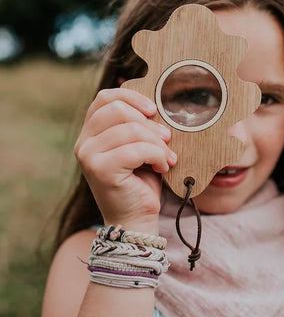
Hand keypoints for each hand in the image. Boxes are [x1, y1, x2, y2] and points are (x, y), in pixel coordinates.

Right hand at [74, 88, 176, 229]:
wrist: (136, 220)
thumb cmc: (140, 181)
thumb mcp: (138, 146)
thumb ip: (137, 124)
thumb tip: (155, 105)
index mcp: (90, 133)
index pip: (105, 97)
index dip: (132, 97)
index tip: (153, 110)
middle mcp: (84, 142)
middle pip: (118, 109)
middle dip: (149, 123)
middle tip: (167, 140)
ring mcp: (88, 156)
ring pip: (131, 129)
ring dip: (157, 143)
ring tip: (167, 158)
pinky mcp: (100, 170)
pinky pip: (136, 149)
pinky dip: (157, 156)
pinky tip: (161, 167)